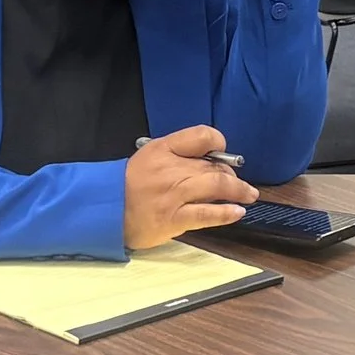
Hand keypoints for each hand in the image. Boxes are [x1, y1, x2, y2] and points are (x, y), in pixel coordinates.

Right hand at [123, 126, 258, 248]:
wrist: (105, 210)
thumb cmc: (129, 184)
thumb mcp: (150, 157)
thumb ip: (177, 155)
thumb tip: (209, 161)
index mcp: (164, 148)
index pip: (202, 136)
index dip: (218, 144)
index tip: (222, 154)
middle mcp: (171, 168)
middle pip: (214, 165)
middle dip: (231, 174)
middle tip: (237, 183)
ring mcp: (173, 194)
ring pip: (216, 186)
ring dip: (238, 190)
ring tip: (249, 195)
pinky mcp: (173, 218)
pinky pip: (206, 213)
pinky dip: (225, 213)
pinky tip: (237, 212)